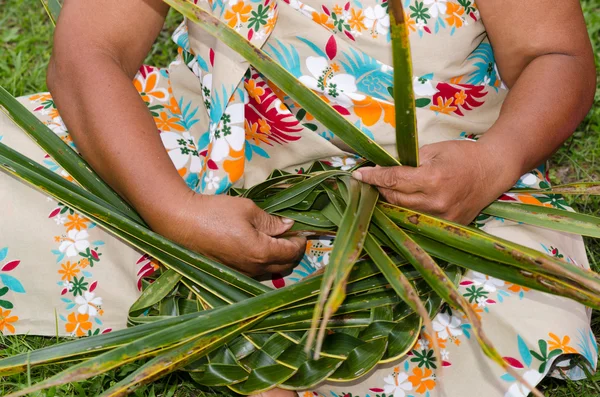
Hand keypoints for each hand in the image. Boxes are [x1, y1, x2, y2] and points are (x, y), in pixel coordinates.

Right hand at [150, 192, 305, 276]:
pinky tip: (258, 247)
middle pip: (286, 266)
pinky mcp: (231, 274)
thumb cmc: (216, 213)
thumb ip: (271, 221)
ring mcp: (242, 274)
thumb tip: (289, 227)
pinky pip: (257, 273)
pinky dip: (265, 263)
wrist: (181, 223)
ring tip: (275, 239)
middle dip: (293, 252)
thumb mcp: (248, 210)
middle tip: (291, 234)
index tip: (301, 229)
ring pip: (272, 272)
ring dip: (279, 258)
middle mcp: (254, 269)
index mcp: (261, 252)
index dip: (300, 241)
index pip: (292, 252)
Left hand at [352, 140, 520, 223]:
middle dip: (379, 189)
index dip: (373, 177)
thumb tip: (381, 169)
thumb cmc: (463, 156)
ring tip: (383, 191)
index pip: (392, 180)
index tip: (358, 174)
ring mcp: (442, 218)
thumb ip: (407, 161)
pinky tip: (400, 204)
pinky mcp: (447, 226)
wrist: (493, 171)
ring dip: (389, 202)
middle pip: (393, 199)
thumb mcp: (433, 150)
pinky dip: (406, 213)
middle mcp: (435, 202)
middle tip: (371, 180)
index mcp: (432, 179)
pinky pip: (418, 221)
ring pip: (402, 213)